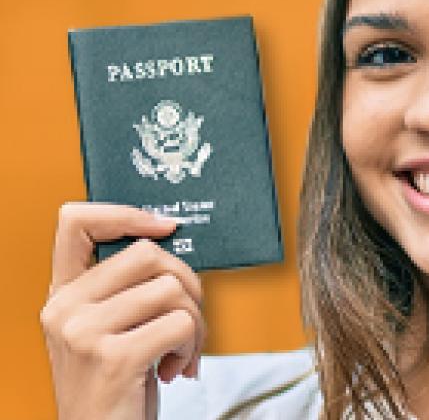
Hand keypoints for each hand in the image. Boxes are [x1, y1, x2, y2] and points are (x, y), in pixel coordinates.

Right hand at [40, 203, 205, 419]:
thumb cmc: (116, 386)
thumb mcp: (106, 330)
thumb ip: (123, 288)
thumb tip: (172, 241)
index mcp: (63, 295)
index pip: (75, 223)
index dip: (125, 213)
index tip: (166, 226)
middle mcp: (65, 309)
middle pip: (147, 254)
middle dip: (186, 282)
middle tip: (187, 316)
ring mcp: (85, 333)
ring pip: (171, 289)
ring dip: (194, 322)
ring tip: (181, 350)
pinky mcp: (113, 358)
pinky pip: (181, 324)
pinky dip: (191, 346)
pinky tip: (174, 368)